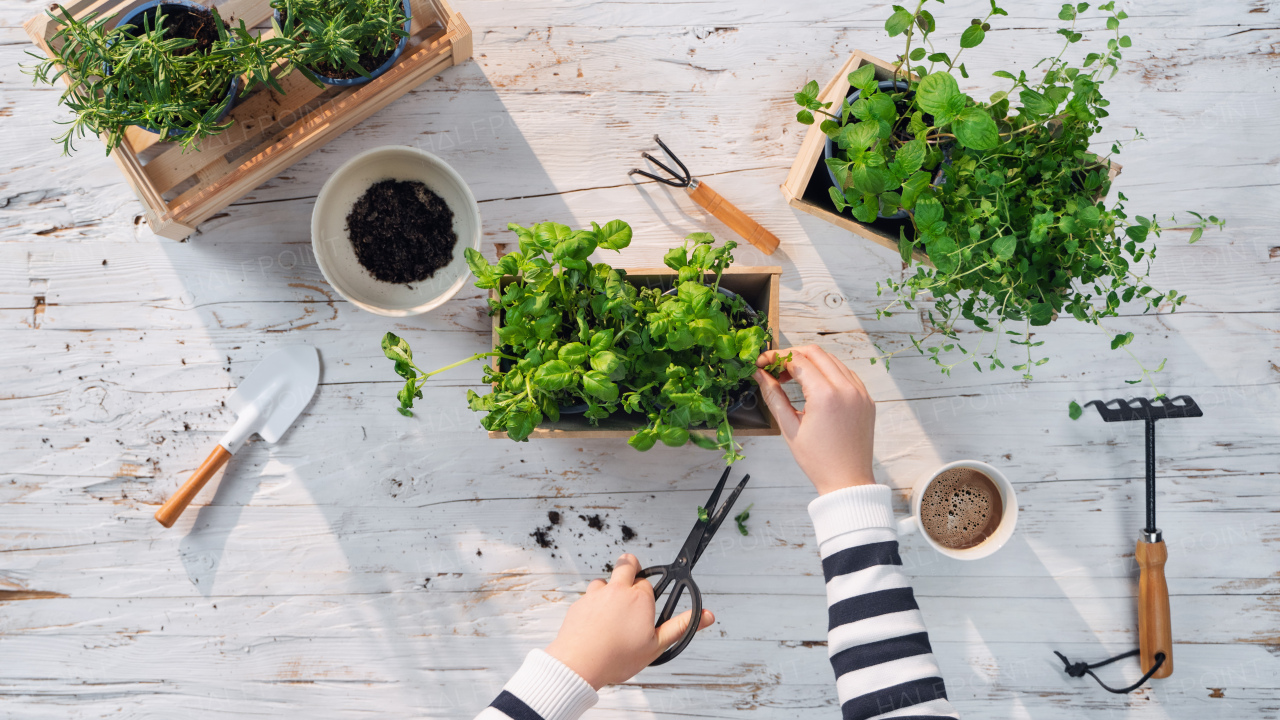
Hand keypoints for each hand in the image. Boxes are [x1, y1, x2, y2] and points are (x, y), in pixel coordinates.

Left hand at [545, 553, 714, 688]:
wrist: (579, 664)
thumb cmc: (616, 657)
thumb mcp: (656, 646)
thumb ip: (680, 627)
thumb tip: (707, 615)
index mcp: (639, 598)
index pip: (648, 583)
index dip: (648, 594)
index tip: (647, 605)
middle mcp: (617, 590)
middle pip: (626, 563)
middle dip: (631, 566)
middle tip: (632, 581)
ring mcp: (596, 594)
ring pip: (604, 581)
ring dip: (609, 589)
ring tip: (612, 611)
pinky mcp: (579, 603)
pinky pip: (588, 597)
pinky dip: (593, 605)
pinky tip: (596, 624)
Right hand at [754, 344, 874, 494]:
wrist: (848, 480)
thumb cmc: (818, 460)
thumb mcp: (790, 428)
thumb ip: (774, 396)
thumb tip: (760, 375)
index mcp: (825, 395)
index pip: (797, 360)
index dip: (775, 357)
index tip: (762, 363)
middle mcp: (846, 388)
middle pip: (816, 353)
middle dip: (792, 355)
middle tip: (775, 369)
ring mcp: (860, 392)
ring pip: (832, 360)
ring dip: (811, 362)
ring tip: (792, 378)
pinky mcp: (866, 399)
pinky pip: (846, 374)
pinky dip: (828, 372)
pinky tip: (815, 385)